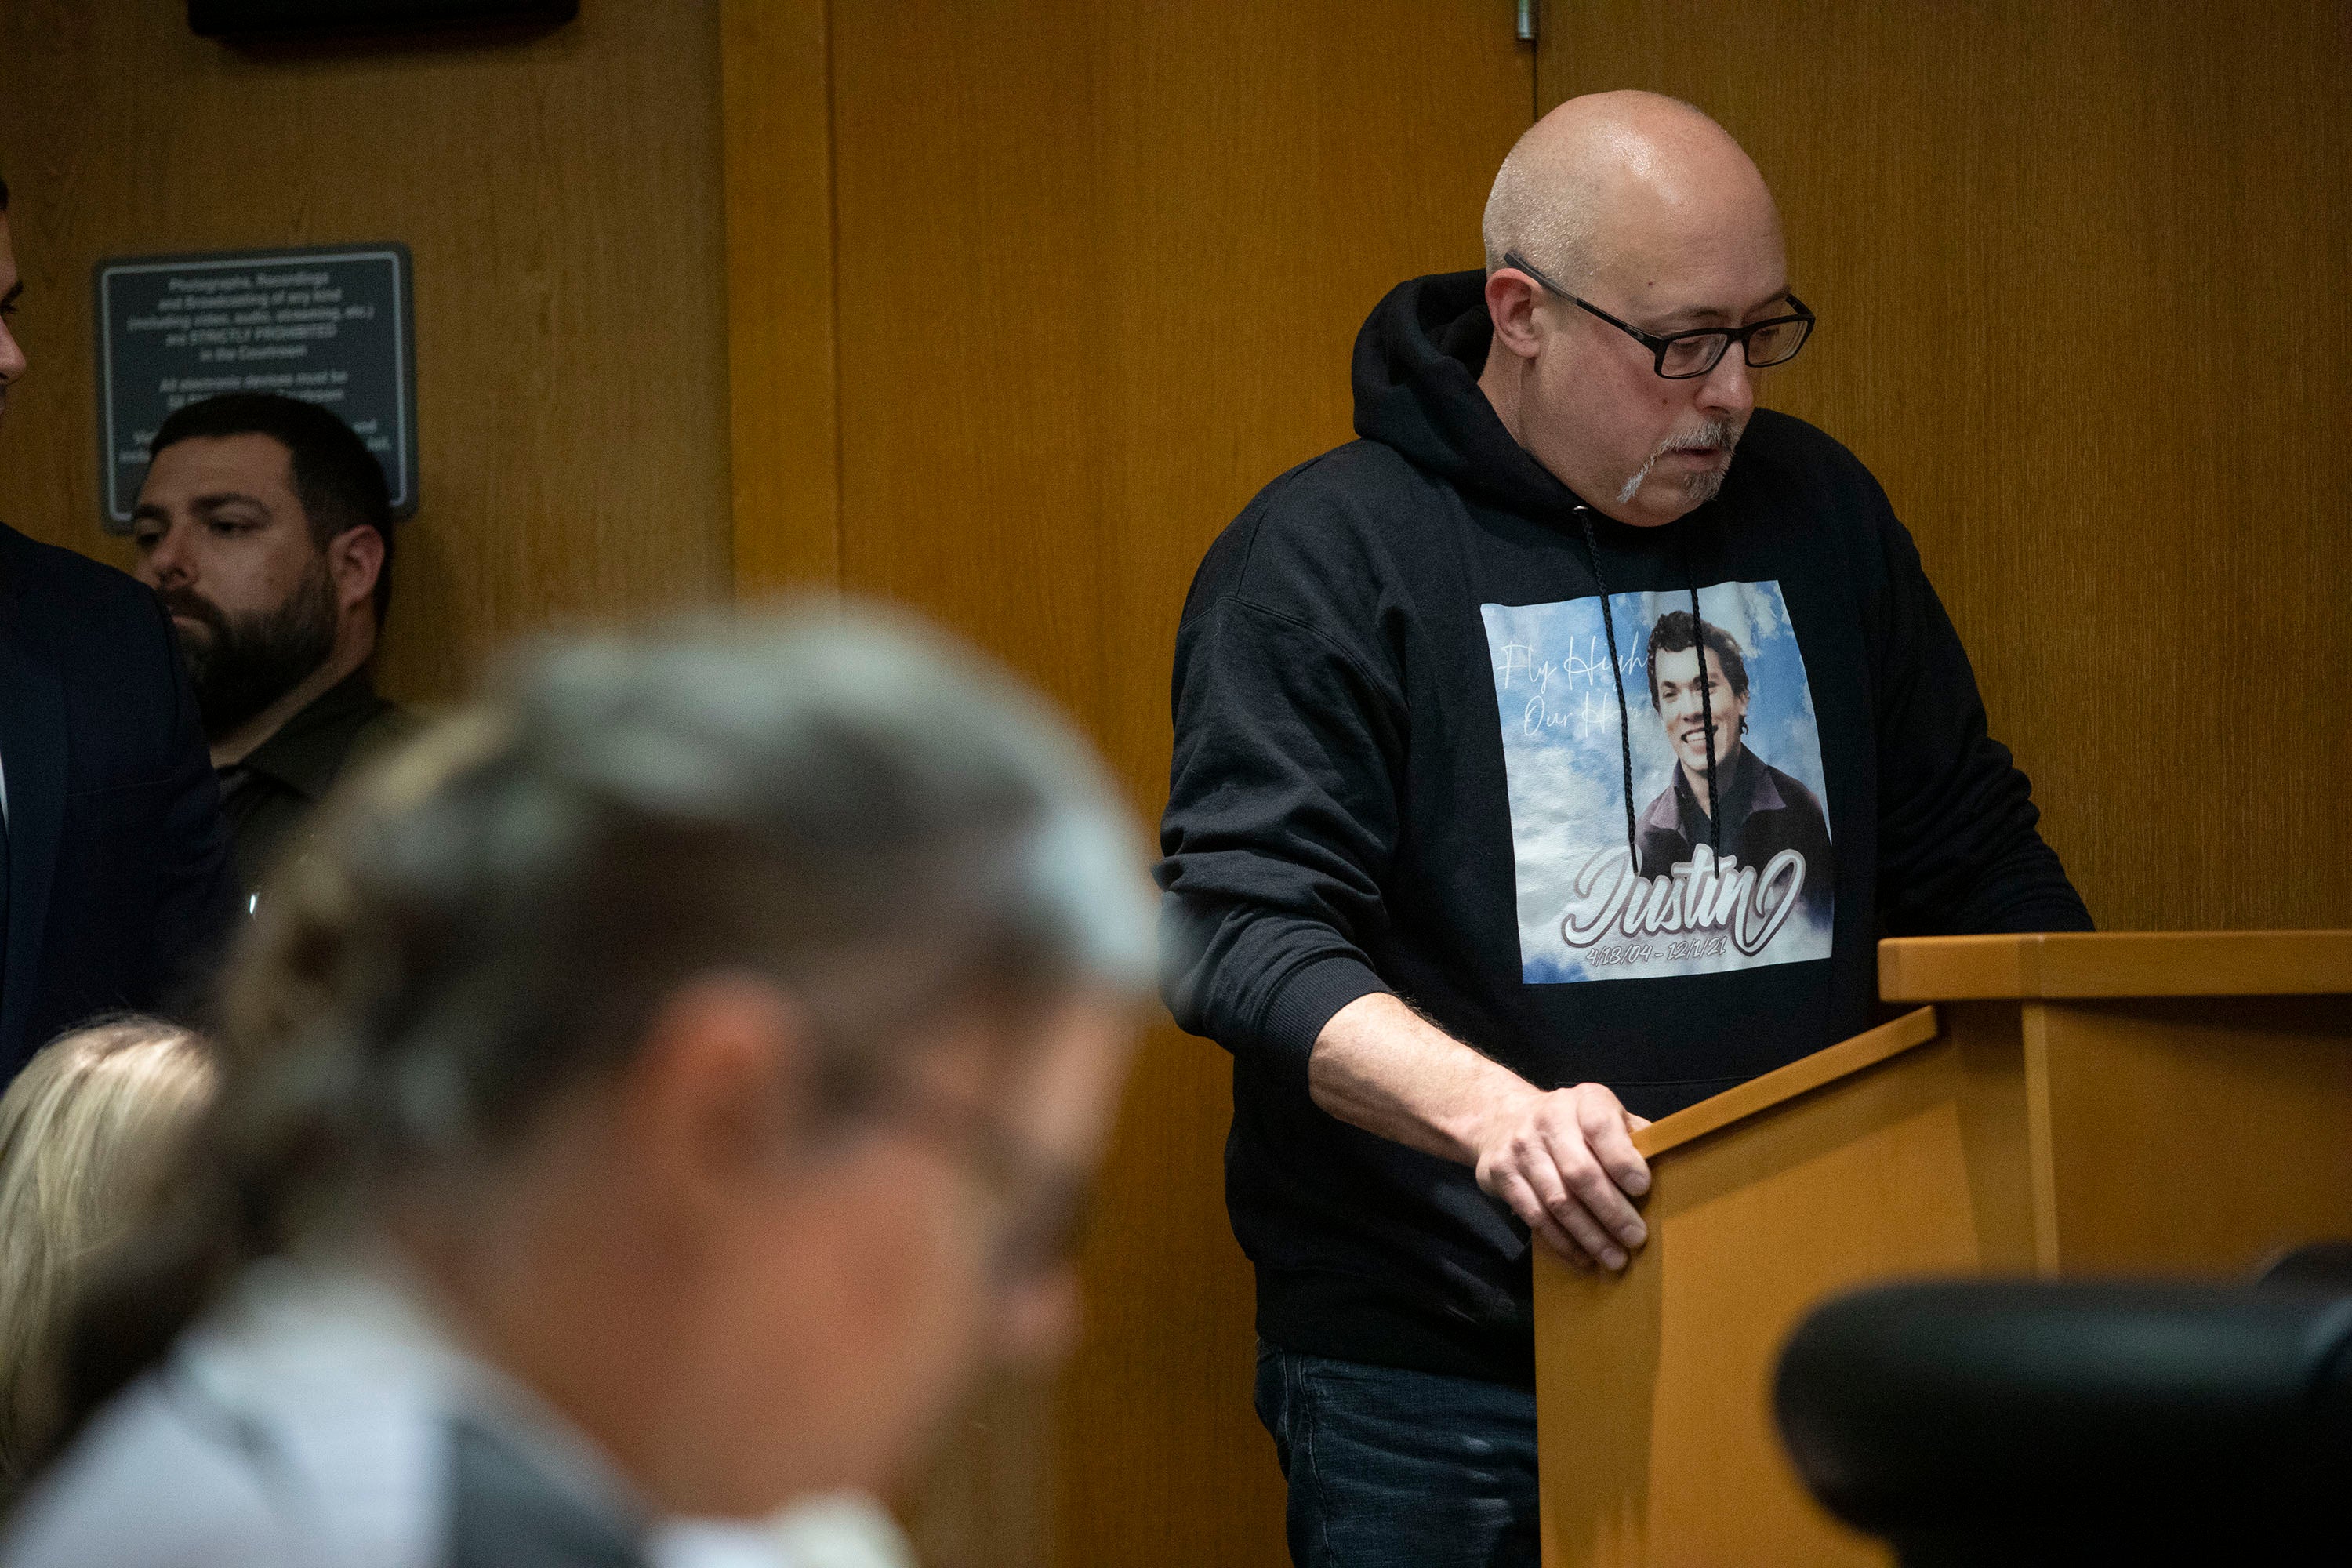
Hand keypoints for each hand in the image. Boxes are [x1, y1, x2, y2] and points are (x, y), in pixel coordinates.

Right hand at [1469, 1082, 1651, 1270]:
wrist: (1502, 1118)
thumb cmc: (1572, 1124)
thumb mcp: (1604, 1114)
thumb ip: (1633, 1137)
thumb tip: (1670, 1171)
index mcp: (1584, 1101)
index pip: (1601, 1127)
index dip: (1621, 1159)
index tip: (1642, 1188)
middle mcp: (1549, 1119)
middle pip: (1580, 1173)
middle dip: (1612, 1211)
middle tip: (1636, 1238)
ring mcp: (1521, 1148)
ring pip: (1558, 1201)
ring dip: (1590, 1235)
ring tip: (1615, 1258)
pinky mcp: (1501, 1174)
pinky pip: (1535, 1216)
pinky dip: (1562, 1241)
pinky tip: (1583, 1256)